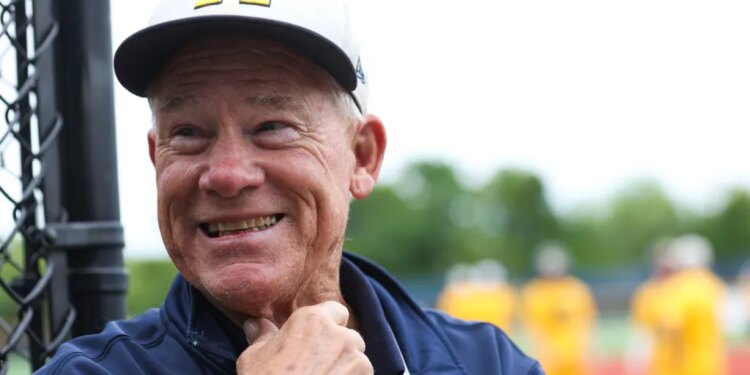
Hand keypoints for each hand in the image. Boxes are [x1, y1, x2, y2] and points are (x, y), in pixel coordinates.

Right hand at [237, 301, 372, 374]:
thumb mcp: (253, 358)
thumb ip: (262, 336)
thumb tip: (254, 323)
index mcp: (313, 320)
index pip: (336, 311)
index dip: (329, 324)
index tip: (317, 338)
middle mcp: (340, 335)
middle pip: (350, 337)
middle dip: (339, 349)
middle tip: (318, 366)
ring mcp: (357, 361)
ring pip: (359, 361)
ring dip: (347, 369)